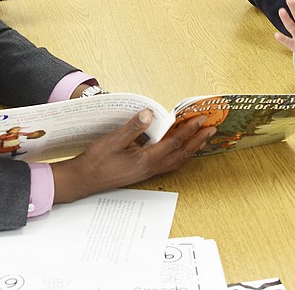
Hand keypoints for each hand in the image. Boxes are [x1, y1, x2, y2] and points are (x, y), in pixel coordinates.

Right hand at [51, 109, 214, 202]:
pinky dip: (179, 154)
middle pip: (181, 154)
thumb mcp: (112, 140)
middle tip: (211, 129)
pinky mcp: (142, 172)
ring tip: (201, 139)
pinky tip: (178, 149)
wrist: (83, 180)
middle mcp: (150, 168)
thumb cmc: (95, 161)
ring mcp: (147, 172)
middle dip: (198, 141)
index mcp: (146, 159)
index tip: (201, 119)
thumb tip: (149, 114)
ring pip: (176, 160)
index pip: (174, 142)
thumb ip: (132, 128)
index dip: (189, 129)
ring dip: (191, 149)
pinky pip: (168, 163)